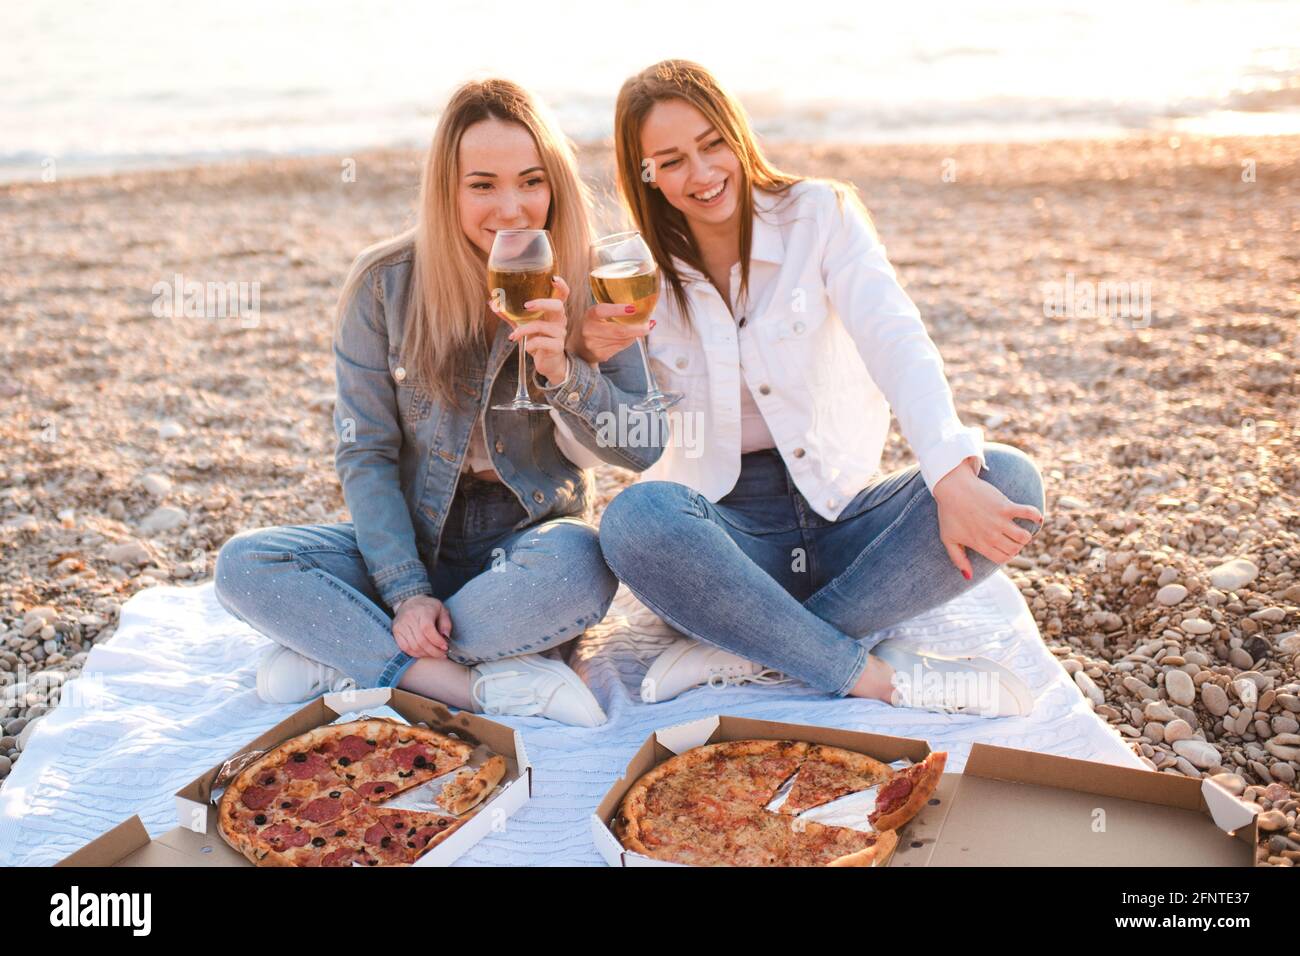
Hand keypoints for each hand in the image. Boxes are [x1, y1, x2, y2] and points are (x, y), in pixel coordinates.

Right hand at [391, 595, 450, 658]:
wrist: (410, 602)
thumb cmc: (428, 607)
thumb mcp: (442, 610)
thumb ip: (446, 624)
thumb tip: (446, 638)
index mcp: (423, 611)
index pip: (428, 629)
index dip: (437, 641)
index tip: (445, 647)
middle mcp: (410, 617)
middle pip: (421, 641)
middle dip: (434, 651)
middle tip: (442, 654)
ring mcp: (401, 625)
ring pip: (413, 646)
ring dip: (425, 654)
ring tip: (434, 654)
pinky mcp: (396, 631)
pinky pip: (405, 647)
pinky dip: (415, 653)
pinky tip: (423, 653)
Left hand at [491, 275, 569, 383]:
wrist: (548, 364)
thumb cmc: (538, 340)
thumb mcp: (524, 326)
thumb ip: (510, 315)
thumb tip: (492, 302)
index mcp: (553, 312)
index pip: (563, 294)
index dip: (561, 285)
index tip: (552, 278)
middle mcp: (559, 320)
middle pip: (558, 305)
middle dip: (541, 303)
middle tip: (526, 306)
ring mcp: (560, 333)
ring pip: (542, 326)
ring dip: (524, 330)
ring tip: (513, 336)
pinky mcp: (557, 347)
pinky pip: (541, 342)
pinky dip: (530, 344)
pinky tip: (526, 348)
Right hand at [574, 301, 651, 363]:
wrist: (579, 347)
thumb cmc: (594, 325)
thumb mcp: (598, 315)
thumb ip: (613, 310)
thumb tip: (642, 308)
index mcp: (589, 316)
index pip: (601, 311)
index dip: (617, 309)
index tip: (633, 308)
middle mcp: (589, 331)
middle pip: (619, 331)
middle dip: (637, 328)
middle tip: (650, 324)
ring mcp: (594, 345)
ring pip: (623, 340)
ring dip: (635, 335)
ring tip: (641, 329)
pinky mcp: (601, 355)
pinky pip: (621, 347)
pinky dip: (629, 341)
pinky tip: (630, 338)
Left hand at [932, 456, 1043, 578]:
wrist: (951, 487)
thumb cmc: (949, 513)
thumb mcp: (948, 539)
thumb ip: (958, 559)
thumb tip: (968, 576)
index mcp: (980, 545)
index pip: (1003, 558)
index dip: (1008, 555)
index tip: (1006, 547)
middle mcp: (992, 535)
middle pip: (1015, 549)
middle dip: (1016, 546)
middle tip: (1011, 537)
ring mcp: (999, 521)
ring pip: (1024, 537)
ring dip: (1025, 534)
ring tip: (1019, 529)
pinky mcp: (1005, 506)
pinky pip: (1028, 513)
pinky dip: (1035, 516)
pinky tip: (1036, 517)